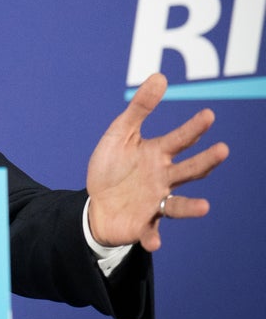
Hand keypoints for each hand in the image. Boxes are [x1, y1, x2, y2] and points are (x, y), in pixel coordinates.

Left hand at [86, 74, 228, 250]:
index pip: (180, 139)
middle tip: (223, 150)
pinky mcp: (142, 224)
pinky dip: (152, 238)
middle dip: (206, 161)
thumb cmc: (111, 167)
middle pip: (189, 170)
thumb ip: (140, 108)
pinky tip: (153, 242)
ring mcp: (155, 202)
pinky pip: (149, 232)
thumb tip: (160, 76)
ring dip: (190, 207)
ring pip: (177, 205)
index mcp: (158, 154)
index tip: (208, 115)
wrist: (94, 203)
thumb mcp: (120, 133)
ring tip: (204, 207)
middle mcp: (163, 178)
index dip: (194, 128)